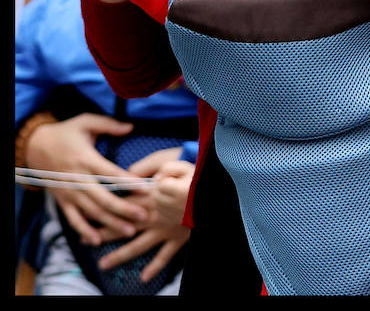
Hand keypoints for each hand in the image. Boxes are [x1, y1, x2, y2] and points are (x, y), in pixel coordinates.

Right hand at [22, 114, 149, 244]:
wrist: (35, 147)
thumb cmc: (65, 133)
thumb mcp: (85, 122)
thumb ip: (109, 125)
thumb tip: (131, 126)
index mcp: (86, 158)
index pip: (110, 172)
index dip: (128, 181)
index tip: (146, 188)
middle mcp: (77, 178)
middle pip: (103, 198)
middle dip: (124, 208)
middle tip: (144, 215)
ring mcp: (69, 192)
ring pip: (92, 212)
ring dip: (111, 223)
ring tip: (130, 230)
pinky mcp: (62, 201)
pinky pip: (73, 219)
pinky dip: (85, 231)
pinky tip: (98, 239)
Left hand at [95, 148, 191, 283]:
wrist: (213, 193)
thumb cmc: (195, 174)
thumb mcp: (173, 161)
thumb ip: (153, 166)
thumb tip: (136, 173)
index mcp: (151, 197)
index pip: (122, 203)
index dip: (105, 207)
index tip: (87, 211)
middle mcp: (153, 217)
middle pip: (124, 227)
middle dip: (104, 233)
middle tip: (84, 239)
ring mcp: (164, 230)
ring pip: (139, 245)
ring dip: (120, 255)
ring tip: (103, 264)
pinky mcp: (177, 238)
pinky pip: (165, 256)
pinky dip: (155, 267)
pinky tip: (144, 278)